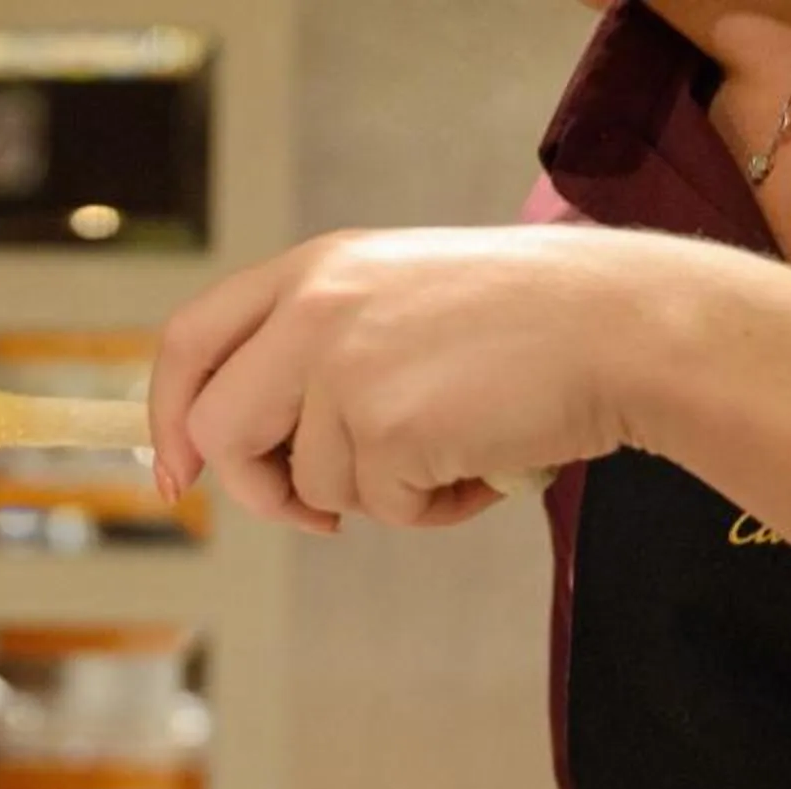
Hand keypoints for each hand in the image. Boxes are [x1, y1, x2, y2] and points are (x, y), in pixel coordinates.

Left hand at [149, 225, 683, 532]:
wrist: (622, 327)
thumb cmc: (526, 324)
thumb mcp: (400, 301)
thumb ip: (318, 350)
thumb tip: (244, 444)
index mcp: (313, 272)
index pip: (189, 342)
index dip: (168, 416)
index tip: (176, 475)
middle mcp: (315, 311)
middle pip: (220, 431)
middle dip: (261, 490)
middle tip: (321, 515)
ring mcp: (346, 369)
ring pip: (310, 485)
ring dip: (379, 497)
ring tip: (455, 452)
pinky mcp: (387, 428)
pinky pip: (381, 510)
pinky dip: (433, 510)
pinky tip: (485, 465)